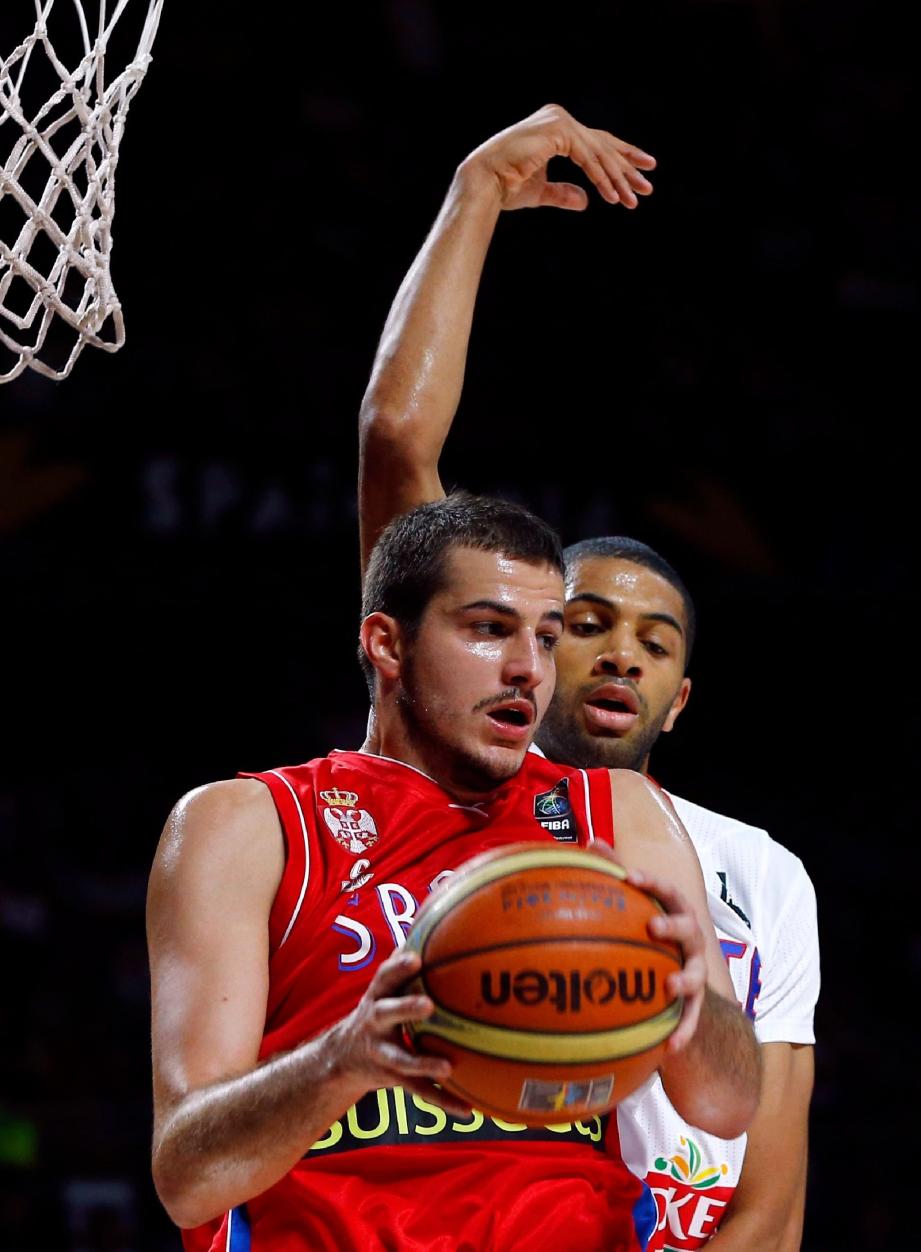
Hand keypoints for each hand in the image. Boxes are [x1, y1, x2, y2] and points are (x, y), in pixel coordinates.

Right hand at [325, 948, 470, 1116]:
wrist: (341, 1058)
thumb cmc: (377, 1010)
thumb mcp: (383, 987)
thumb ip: (404, 963)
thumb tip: (434, 916)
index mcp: (376, 997)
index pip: (384, 977)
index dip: (397, 968)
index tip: (415, 958)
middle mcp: (375, 1024)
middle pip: (386, 1013)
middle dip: (405, 1008)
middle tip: (428, 1005)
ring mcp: (382, 1053)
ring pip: (401, 1059)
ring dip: (423, 1061)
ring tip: (447, 1066)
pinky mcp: (393, 1079)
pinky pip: (420, 1091)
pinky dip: (445, 1100)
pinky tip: (468, 1109)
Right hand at [458, 103, 655, 211]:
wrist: (484, 184)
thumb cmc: (505, 187)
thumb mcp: (541, 192)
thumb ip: (563, 193)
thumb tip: (585, 201)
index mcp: (556, 128)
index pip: (596, 142)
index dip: (621, 157)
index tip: (642, 170)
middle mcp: (559, 118)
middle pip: (603, 144)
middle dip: (627, 167)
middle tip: (648, 186)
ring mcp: (559, 121)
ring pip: (599, 152)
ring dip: (618, 178)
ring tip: (634, 199)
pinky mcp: (558, 131)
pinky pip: (588, 157)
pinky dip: (602, 177)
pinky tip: (614, 196)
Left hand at [625, 867, 708, 1053]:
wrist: (679, 986)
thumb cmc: (649, 935)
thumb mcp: (636, 905)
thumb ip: (615, 874)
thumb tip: (590, 842)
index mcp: (674, 914)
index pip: (667, 892)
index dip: (651, 883)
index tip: (629, 876)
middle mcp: (690, 942)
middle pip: (688, 928)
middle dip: (672, 926)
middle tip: (653, 926)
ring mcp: (695, 973)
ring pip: (696, 975)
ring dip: (685, 979)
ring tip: (669, 986)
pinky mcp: (694, 1007)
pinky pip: (691, 1021)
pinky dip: (682, 1033)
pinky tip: (669, 1047)